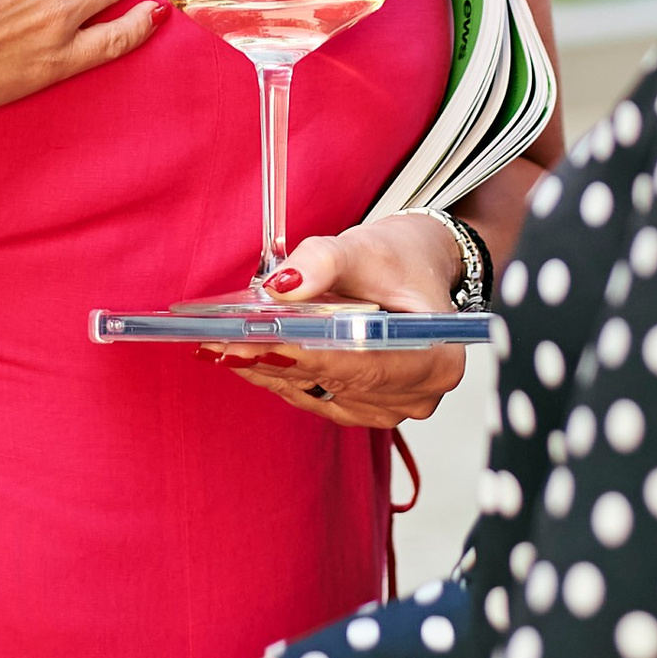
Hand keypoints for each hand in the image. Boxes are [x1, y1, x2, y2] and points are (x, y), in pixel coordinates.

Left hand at [212, 211, 470, 431]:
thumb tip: (282, 287)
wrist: (410, 271)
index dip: (310, 355)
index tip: (261, 344)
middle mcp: (416, 396)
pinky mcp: (358, 409)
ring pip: (316, 391)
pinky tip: (242, 355)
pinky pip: (310, 395)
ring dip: (268, 368)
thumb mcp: (365, 248)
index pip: (365, 364)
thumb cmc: (399, 259)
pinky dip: (277, 373)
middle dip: (276, 359)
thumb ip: (324, 262)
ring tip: (220, 346)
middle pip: (336, 380)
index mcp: (436, 360)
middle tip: (223, 342)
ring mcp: (387, 408)